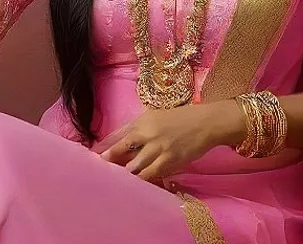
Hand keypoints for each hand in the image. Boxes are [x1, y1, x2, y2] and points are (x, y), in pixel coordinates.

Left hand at [100, 100, 243, 181]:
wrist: (205, 123)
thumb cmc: (180, 118)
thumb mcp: (156, 116)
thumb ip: (139, 128)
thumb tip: (121, 141)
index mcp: (144, 121)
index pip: (120, 136)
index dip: (108, 149)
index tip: (97, 158)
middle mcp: (149, 134)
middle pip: (124, 151)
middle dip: (113, 162)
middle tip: (103, 172)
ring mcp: (159, 149)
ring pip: (136, 166)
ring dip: (127, 174)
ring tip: (118, 181)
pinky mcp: (171, 161)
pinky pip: (153, 174)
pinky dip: (144, 180)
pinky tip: (138, 185)